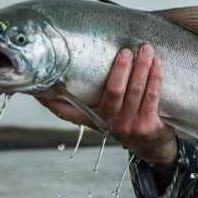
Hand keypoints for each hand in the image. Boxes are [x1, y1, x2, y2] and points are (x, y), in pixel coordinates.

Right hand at [38, 45, 177, 176]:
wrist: (151, 148)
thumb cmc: (126, 122)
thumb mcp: (103, 115)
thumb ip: (90, 99)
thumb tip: (74, 70)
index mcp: (93, 118)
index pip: (68, 111)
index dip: (52, 101)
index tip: (39, 88)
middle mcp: (108, 122)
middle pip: (113, 90)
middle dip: (120, 67)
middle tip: (126, 50)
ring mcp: (128, 125)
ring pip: (135, 91)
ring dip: (142, 67)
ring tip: (146, 50)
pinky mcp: (146, 125)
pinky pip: (151, 97)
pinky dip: (155, 78)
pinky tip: (157, 64)